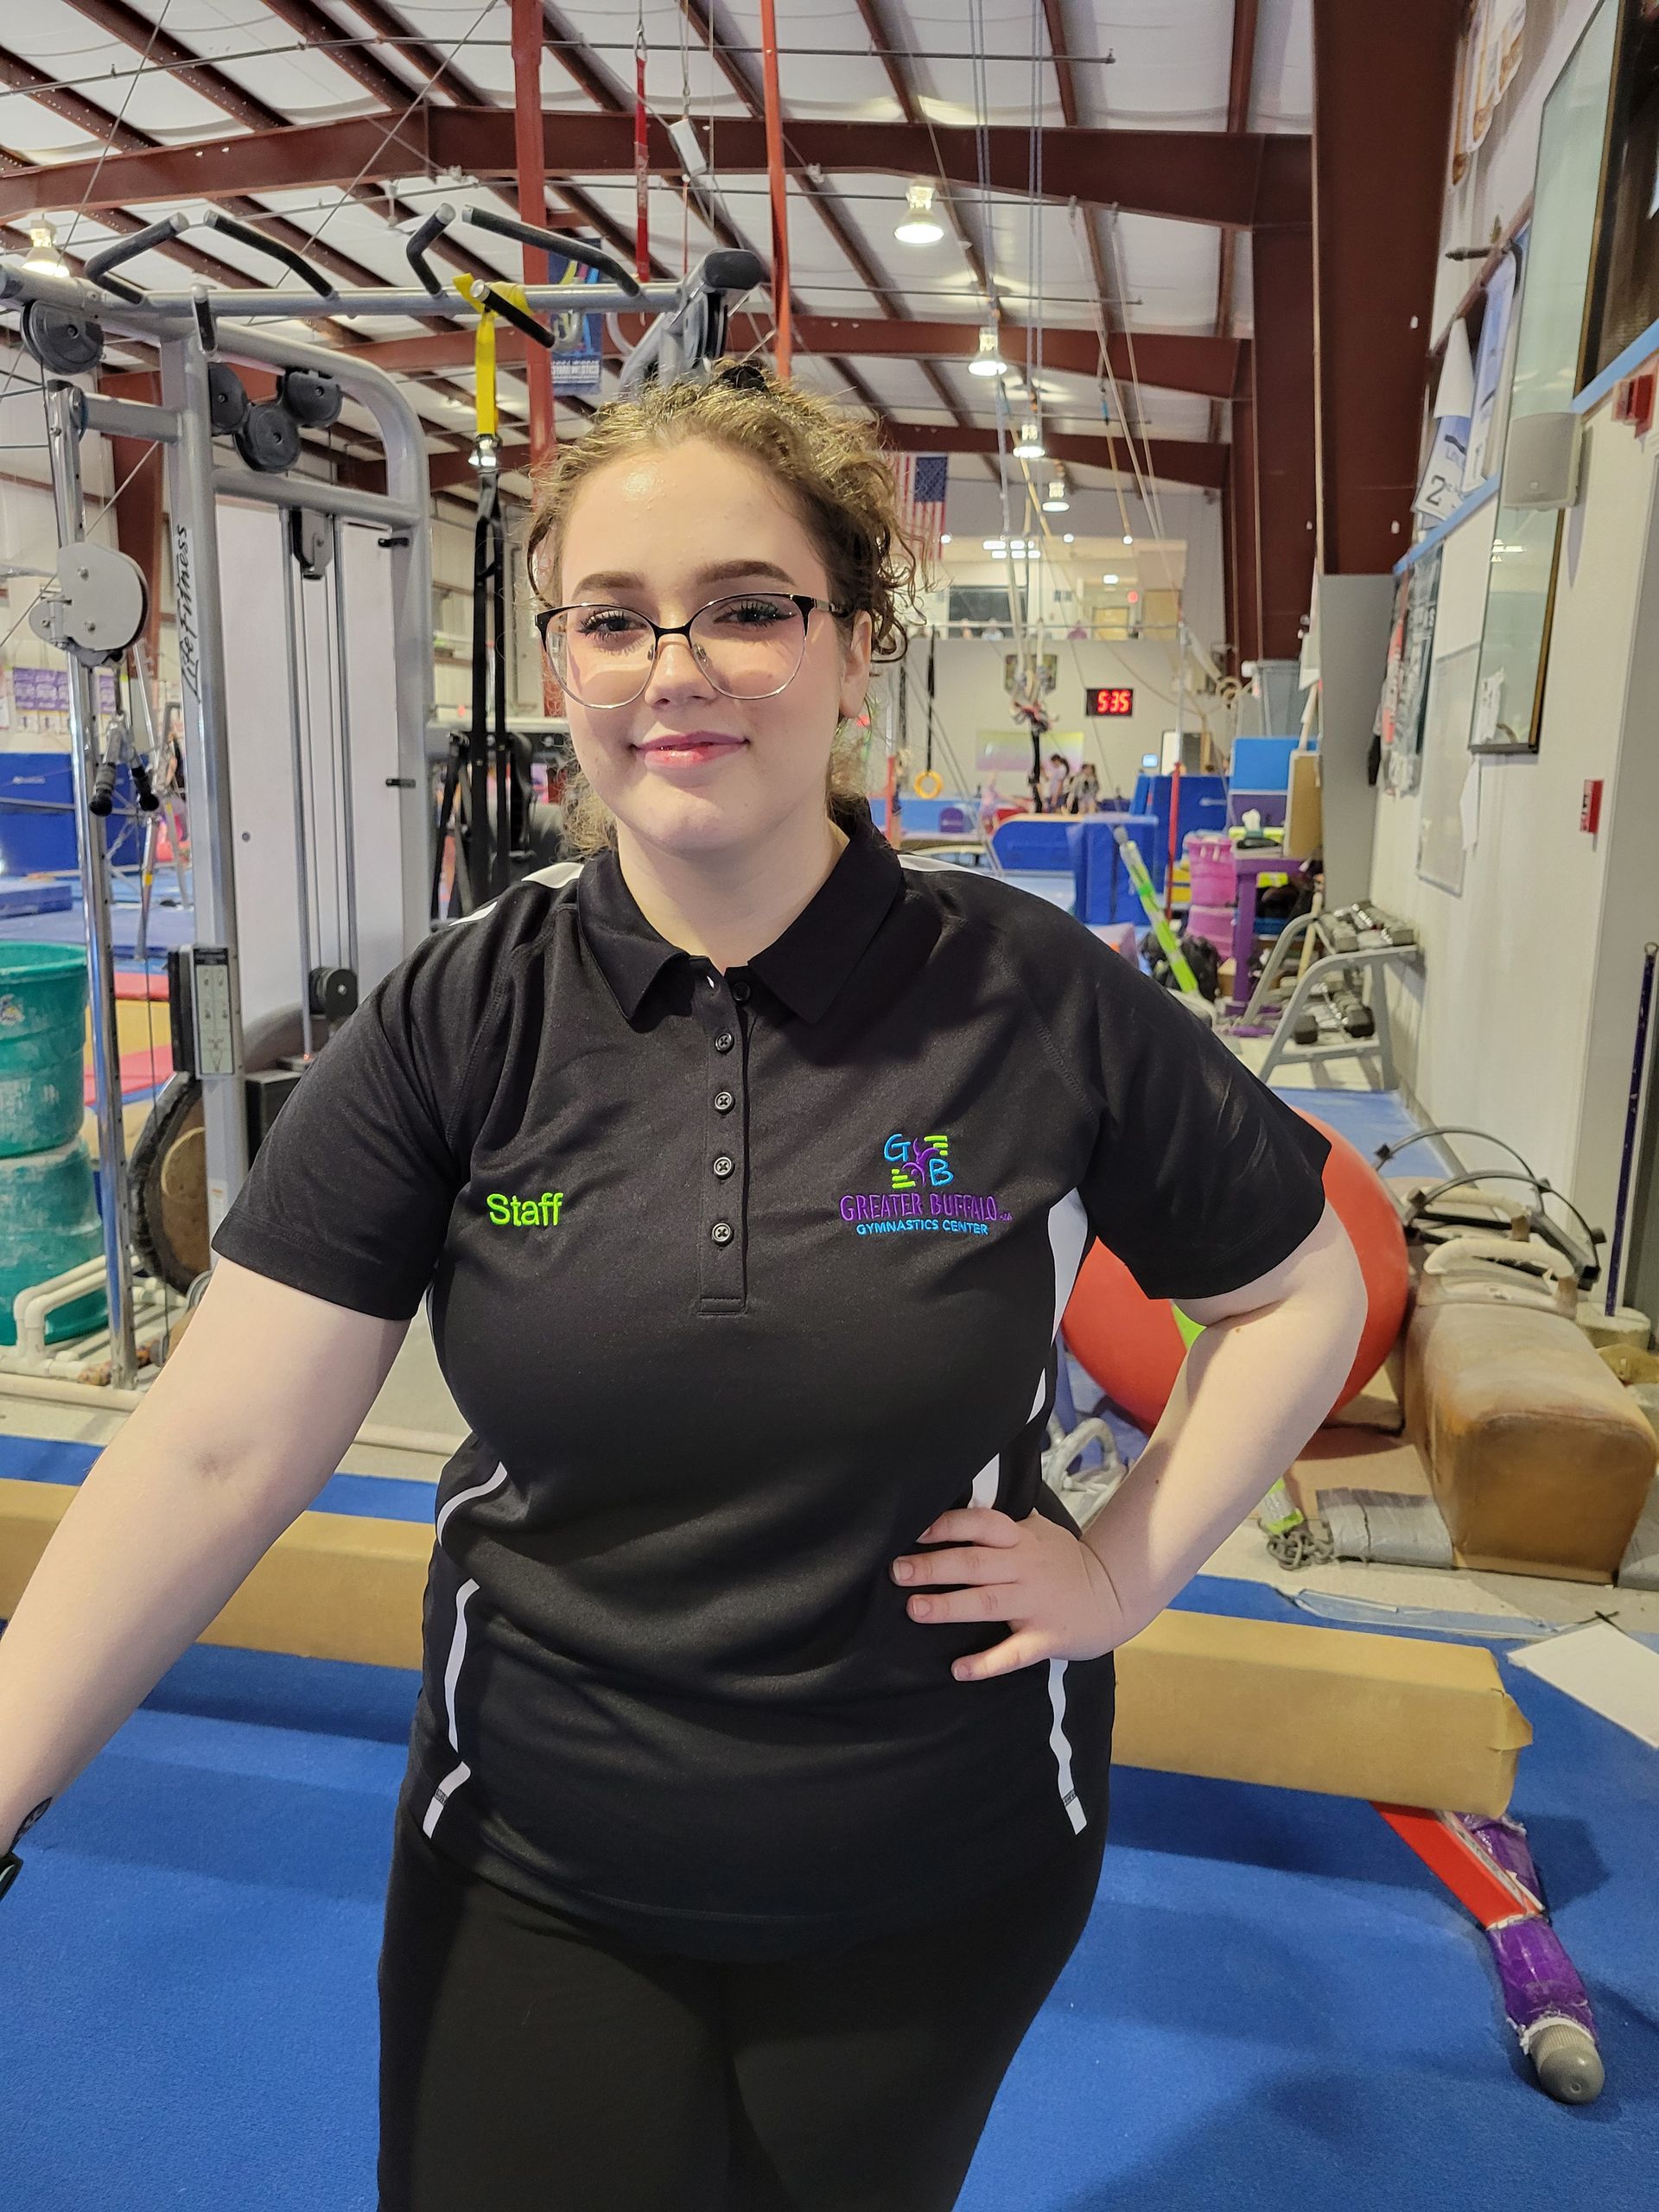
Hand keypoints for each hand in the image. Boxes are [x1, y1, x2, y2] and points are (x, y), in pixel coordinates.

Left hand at [890, 1506, 1146, 1682]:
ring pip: (988, 1604)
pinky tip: (959, 1670)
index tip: (914, 1531)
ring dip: (950, 1607)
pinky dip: (987, 1663)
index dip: (948, 1526)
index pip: (981, 1525)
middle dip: (935, 1567)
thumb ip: (1002, 1523)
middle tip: (898, 1571)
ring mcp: (1035, 1605)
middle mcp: (1025, 1568)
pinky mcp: (1046, 1639)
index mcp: (1021, 1539)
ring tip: (915, 1609)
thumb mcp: (1038, 1531)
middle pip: (975, 1564)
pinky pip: (1014, 1653)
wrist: (1114, 1595)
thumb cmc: (1064, 1561)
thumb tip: (959, 1501)